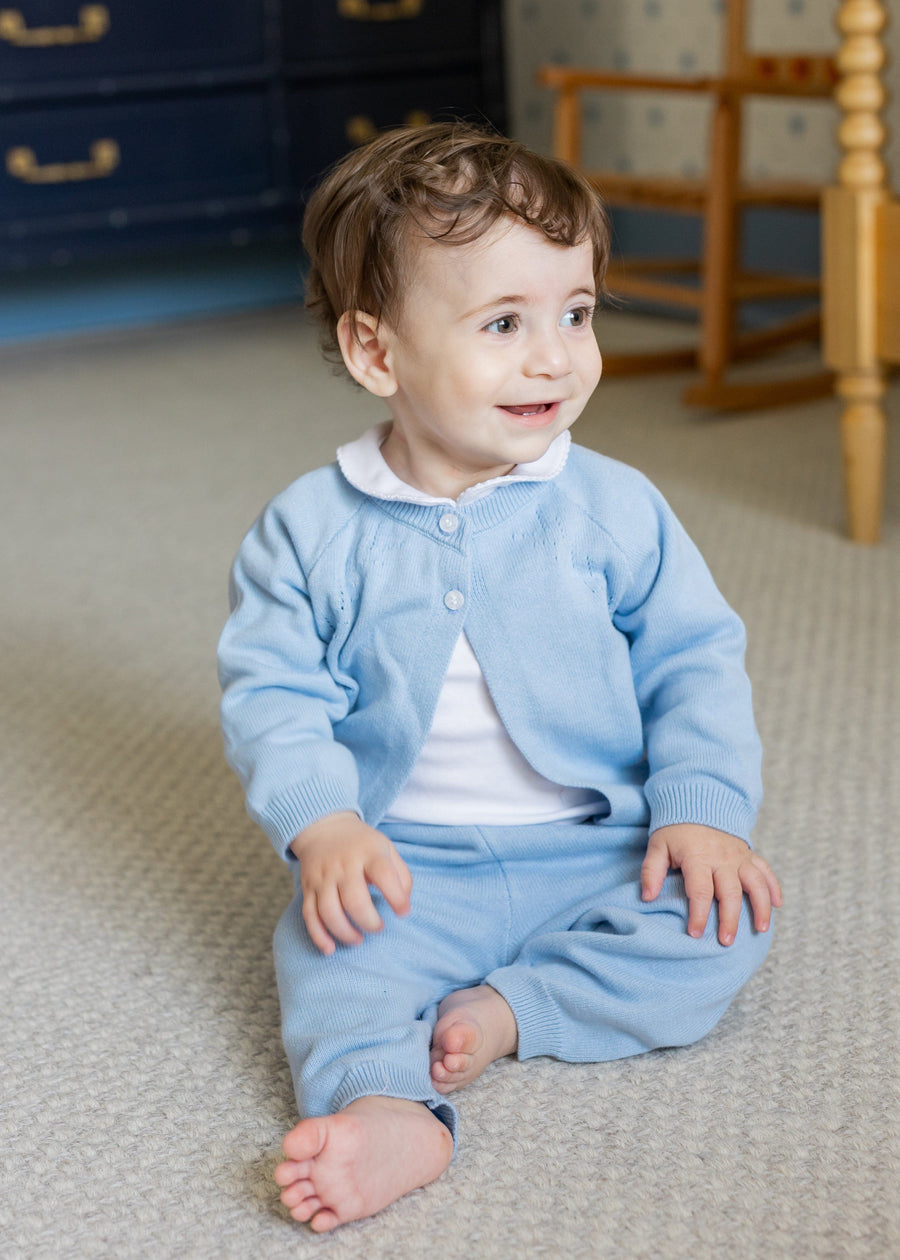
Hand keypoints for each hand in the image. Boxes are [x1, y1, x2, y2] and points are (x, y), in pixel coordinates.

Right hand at [290, 812, 412, 954]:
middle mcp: (344, 865)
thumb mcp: (387, 848)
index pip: (384, 875)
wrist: (324, 828)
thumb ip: (401, 875)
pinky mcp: (308, 888)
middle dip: (369, 922)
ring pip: (329, 912)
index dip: (397, 898)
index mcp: (368, 853)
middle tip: (379, 928)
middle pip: (354, 900)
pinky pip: (309, 916)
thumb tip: (404, 905)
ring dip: (345, 933)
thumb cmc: (362, 844)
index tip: (402, 912)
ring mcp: (323, 877)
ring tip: (358, 940)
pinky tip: (330, 949)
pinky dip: (318, 936)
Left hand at [641, 823, 781, 946]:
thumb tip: (647, 897)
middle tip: (726, 942)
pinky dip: (774, 887)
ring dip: (761, 906)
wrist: (698, 802)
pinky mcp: (749, 854)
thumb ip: (651, 871)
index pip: (701, 890)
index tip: (695, 934)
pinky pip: (765, 870)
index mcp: (698, 857)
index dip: (698, 914)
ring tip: (760, 929)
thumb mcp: (657, 846)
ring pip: (755, 883)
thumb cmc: (675, 831)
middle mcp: (722, 858)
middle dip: (730, 919)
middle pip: (730, 892)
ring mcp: (739, 856)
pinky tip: (778, 905)